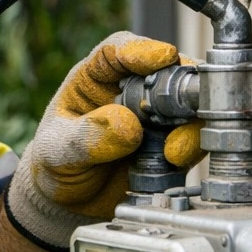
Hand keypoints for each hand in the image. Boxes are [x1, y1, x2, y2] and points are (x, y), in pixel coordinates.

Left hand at [6, 32, 203, 245]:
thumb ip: (86, 138)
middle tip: (181, 109)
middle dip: (179, 87)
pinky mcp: (173, 141)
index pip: (117, 51)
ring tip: (173, 151)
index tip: (162, 57)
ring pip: (189, 102)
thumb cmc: (56, 165)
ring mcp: (156, 115)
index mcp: (95, 77)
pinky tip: (175, 161)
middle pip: (167, 70)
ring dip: (191, 122)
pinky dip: (193, 145)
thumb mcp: (56, 152)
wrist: (70, 202)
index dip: (142, 50)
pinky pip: (195, 136)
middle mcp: (131, 89)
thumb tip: (127, 125)